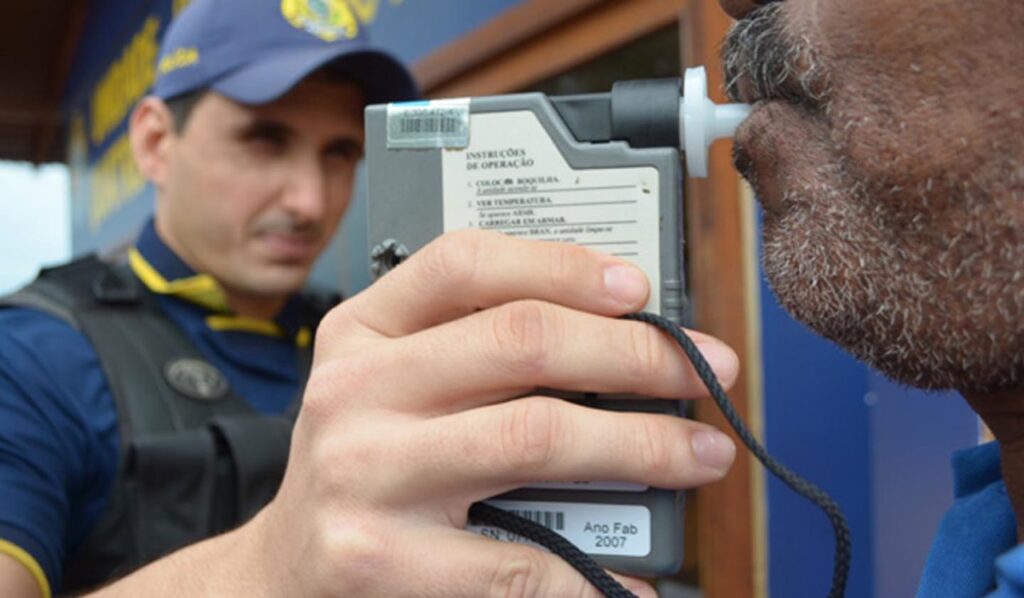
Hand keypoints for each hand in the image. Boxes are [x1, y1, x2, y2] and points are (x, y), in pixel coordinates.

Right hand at [252, 230, 739, 596]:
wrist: (285, 571)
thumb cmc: (365, 464)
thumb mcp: (391, 383)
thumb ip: (471, 349)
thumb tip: (616, 334)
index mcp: (362, 331)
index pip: (467, 264)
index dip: (564, 265)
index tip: (640, 290)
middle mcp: (356, 391)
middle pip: (522, 341)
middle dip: (636, 355)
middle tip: (702, 374)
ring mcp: (366, 474)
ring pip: (537, 435)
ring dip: (643, 446)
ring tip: (700, 456)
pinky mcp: (381, 559)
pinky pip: (519, 559)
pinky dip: (593, 571)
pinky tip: (632, 576)